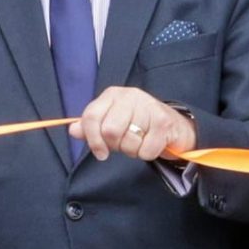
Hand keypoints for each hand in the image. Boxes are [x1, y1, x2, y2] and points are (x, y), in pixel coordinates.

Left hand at [71, 86, 193, 161]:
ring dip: (133, 150)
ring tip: (141, 141)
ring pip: (128, 143)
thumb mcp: (112, 122)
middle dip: (117, 145)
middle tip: (126, 143)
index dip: (92, 139)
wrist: (175, 127)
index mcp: (113, 95)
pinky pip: (145, 150)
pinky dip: (147, 153)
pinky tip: (153, 143)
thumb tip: (72, 130)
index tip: (100, 153)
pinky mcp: (163, 122)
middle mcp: (130, 96)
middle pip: (109, 132)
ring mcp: (148, 107)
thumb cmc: (139, 125)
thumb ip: (91, 126)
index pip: (91, 117)